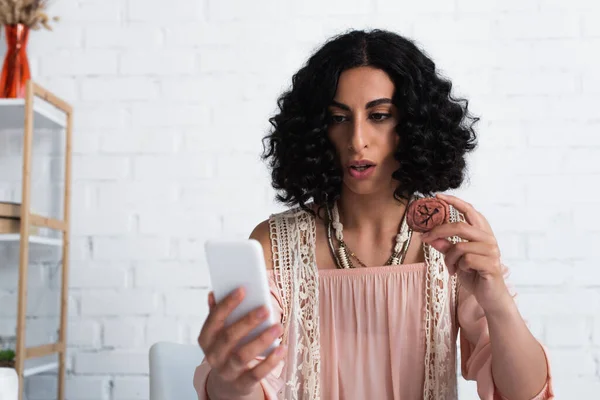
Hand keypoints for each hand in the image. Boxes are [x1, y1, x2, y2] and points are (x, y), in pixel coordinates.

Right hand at [197, 288, 285, 397]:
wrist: (228, 383)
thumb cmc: (227, 349)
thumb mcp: (219, 332)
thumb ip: (218, 313)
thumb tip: (213, 293)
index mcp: (206, 338)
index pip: (214, 319)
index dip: (227, 304)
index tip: (243, 289)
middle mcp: (213, 356)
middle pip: (229, 337)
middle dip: (248, 321)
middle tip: (266, 308)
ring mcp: (226, 371)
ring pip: (242, 356)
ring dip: (261, 340)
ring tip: (278, 326)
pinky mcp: (242, 384)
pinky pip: (256, 374)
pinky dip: (270, 361)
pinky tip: (282, 349)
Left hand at [421, 193, 511, 312]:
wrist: (489, 297)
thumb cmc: (474, 274)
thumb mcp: (455, 258)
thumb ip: (445, 246)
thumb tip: (430, 236)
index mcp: (482, 232)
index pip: (470, 210)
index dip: (454, 201)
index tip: (438, 196)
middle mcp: (489, 238)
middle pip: (460, 226)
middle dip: (439, 231)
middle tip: (425, 238)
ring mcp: (492, 251)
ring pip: (459, 246)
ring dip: (449, 258)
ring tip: (452, 268)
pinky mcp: (491, 264)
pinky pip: (465, 260)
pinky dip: (458, 267)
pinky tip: (462, 272)